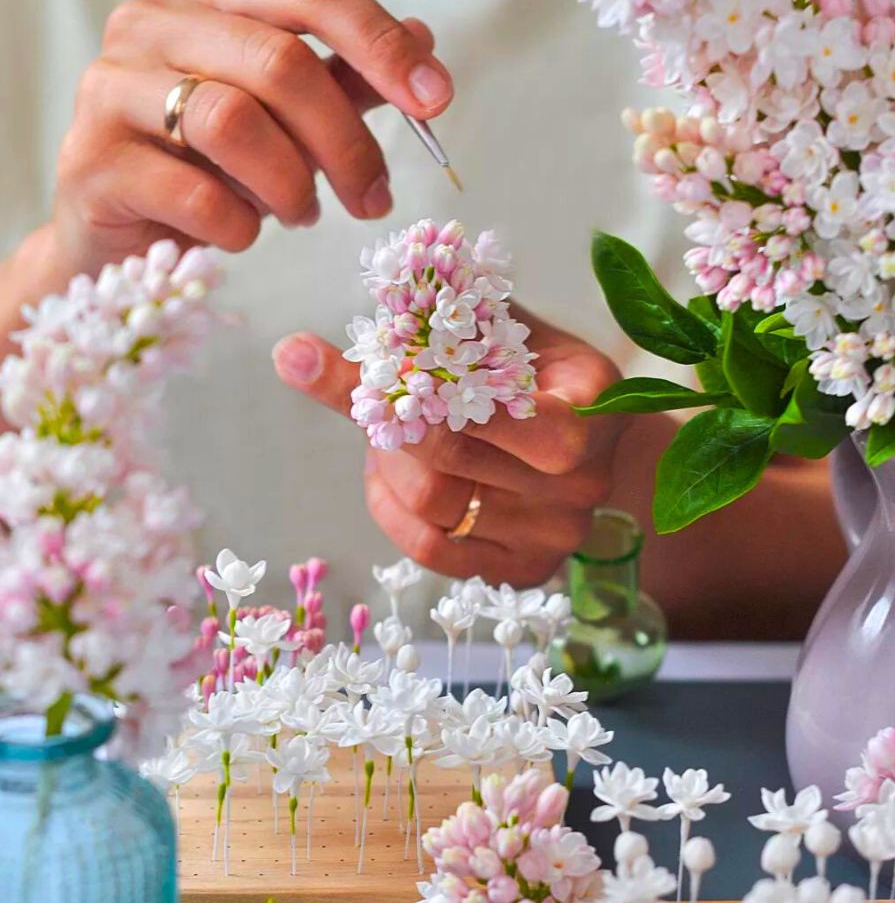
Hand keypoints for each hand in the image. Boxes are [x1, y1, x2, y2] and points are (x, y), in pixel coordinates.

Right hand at [49, 0, 453, 277]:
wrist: (120, 234)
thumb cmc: (206, 164)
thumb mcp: (284, 117)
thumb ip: (344, 79)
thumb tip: (426, 44)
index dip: (382, 44)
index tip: (436, 101)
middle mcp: (152, 21)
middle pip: (280, 63)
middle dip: (346, 143)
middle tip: (373, 199)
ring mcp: (112, 87)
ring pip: (232, 122)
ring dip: (291, 186)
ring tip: (302, 215)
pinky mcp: (93, 162)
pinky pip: (195, 195)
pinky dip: (239, 225)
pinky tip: (242, 232)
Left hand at [273, 308, 626, 585]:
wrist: (591, 442)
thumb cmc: (538, 372)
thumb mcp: (502, 332)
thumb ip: (425, 332)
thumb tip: (293, 351)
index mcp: (593, 408)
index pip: (515, 412)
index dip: (439, 392)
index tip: (382, 363)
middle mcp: (583, 482)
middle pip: (453, 460)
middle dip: (395, 422)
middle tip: (372, 394)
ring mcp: (556, 534)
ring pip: (433, 506)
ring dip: (388, 463)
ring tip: (386, 431)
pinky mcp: (524, 570)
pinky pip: (430, 549)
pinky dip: (390, 509)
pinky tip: (386, 475)